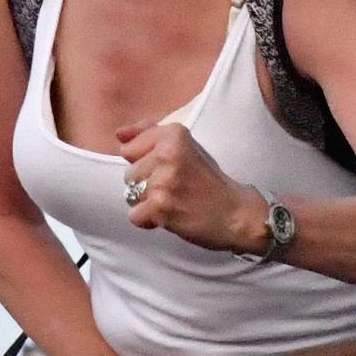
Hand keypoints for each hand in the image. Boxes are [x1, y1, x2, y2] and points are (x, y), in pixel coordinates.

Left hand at [118, 120, 266, 252]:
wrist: (235, 214)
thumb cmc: (208, 180)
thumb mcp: (184, 147)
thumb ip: (149, 135)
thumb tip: (119, 134)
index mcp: (173, 135)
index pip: (129, 149)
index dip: (145, 163)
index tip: (169, 169)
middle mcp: (167, 153)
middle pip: (129, 174)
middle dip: (147, 184)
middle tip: (175, 188)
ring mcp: (163, 181)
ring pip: (130, 195)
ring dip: (148, 203)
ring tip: (174, 201)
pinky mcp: (160, 207)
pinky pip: (135, 216)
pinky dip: (149, 221)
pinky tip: (170, 216)